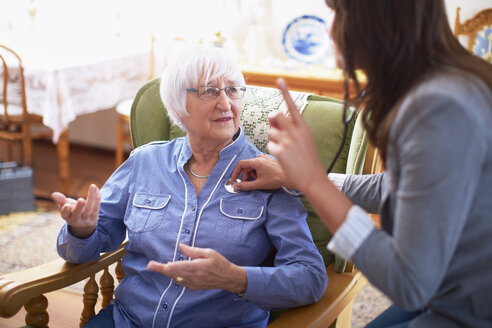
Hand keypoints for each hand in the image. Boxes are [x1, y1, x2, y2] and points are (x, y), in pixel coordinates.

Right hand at [51, 184, 99, 238]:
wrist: (84, 224)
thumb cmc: (72, 211)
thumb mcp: (65, 207)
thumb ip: (61, 200)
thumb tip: (53, 194)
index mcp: (66, 216)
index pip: (65, 214)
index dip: (66, 210)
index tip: (67, 205)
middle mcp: (76, 219)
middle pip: (77, 213)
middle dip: (79, 206)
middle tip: (81, 200)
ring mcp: (86, 219)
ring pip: (89, 208)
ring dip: (91, 197)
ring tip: (93, 186)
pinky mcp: (94, 217)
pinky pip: (96, 207)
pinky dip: (97, 198)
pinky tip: (97, 189)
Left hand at [147, 244, 246, 293]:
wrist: (228, 278)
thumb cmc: (220, 263)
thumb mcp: (208, 253)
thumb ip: (193, 251)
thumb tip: (180, 246)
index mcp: (197, 267)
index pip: (178, 267)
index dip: (166, 266)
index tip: (155, 264)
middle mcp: (193, 277)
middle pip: (173, 273)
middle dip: (161, 269)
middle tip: (150, 265)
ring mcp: (193, 283)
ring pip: (176, 278)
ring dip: (168, 272)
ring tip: (158, 266)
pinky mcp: (193, 287)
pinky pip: (181, 281)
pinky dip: (175, 275)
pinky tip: (173, 270)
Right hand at [230, 155, 292, 190]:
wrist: (290, 178)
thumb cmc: (277, 179)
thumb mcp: (259, 184)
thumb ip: (246, 186)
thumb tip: (236, 186)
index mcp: (257, 162)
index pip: (241, 164)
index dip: (236, 172)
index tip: (235, 179)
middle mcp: (261, 158)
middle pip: (247, 166)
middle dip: (246, 175)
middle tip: (249, 183)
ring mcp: (265, 159)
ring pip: (253, 166)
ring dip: (253, 174)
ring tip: (259, 181)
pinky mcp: (269, 161)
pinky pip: (259, 165)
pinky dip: (258, 172)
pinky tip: (263, 177)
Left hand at [267, 78, 326, 192]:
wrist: (313, 177)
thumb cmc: (308, 157)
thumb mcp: (304, 138)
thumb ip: (291, 127)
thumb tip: (273, 119)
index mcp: (303, 126)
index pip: (293, 106)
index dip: (285, 92)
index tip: (279, 80)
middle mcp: (296, 131)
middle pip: (275, 115)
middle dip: (272, 120)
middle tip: (275, 127)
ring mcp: (287, 141)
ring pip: (271, 131)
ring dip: (274, 138)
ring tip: (285, 148)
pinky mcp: (280, 151)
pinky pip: (269, 145)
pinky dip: (274, 150)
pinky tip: (283, 157)